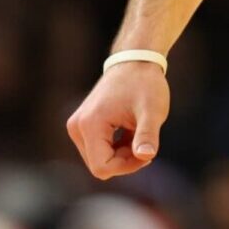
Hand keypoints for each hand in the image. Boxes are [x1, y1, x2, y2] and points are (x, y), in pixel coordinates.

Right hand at [65, 60, 169, 179]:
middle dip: (125, 160)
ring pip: (99, 159)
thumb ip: (147, 135)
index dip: (127, 166)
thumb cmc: (146, 84)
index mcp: (89, 125)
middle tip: (145, 139)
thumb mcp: (152, 111)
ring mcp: (77, 126)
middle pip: (99, 165)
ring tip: (137, 130)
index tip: (147, 151)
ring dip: (122, 153)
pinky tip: (131, 129)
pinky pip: (98, 149)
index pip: (102, 168)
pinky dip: (117, 146)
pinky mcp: (82, 124)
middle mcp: (76, 127)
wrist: (136, 60)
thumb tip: (146, 156)